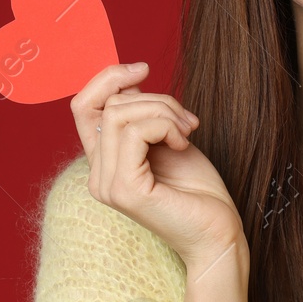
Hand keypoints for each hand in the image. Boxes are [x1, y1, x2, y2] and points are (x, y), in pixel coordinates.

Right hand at [71, 63, 245, 266]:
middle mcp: (98, 176)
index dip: (108, 79)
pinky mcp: (125, 190)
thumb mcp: (166, 140)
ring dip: (164, 112)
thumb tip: (129, 79)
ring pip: (121, 114)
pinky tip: (183, 144)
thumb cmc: (198, 190)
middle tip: (188, 121)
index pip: (84, 107)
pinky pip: (136, 132)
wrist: (218, 233)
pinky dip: (166, 126)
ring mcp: (107, 185)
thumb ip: (142, 116)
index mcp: (104, 164)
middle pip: (109, 105)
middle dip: (155, 100)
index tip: (143, 69)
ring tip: (187, 132)